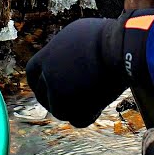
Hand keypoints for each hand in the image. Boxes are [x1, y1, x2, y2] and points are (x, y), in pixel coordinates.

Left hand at [25, 9, 153, 126]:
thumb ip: (66, 50)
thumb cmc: (107, 37)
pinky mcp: (74, 104)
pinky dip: (87, 117)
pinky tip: (98, 109)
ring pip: (59, 110)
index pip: (32, 74)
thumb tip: (67, 57)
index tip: (51, 87)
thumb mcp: (78, 35)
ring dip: (74, 109)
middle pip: (43, 95)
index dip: (41, 83)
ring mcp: (59, 89)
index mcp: (48, 54)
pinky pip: (77, 120)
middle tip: (73, 101)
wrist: (121, 45)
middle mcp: (49, 72)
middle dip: (56, 100)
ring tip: (95, 100)